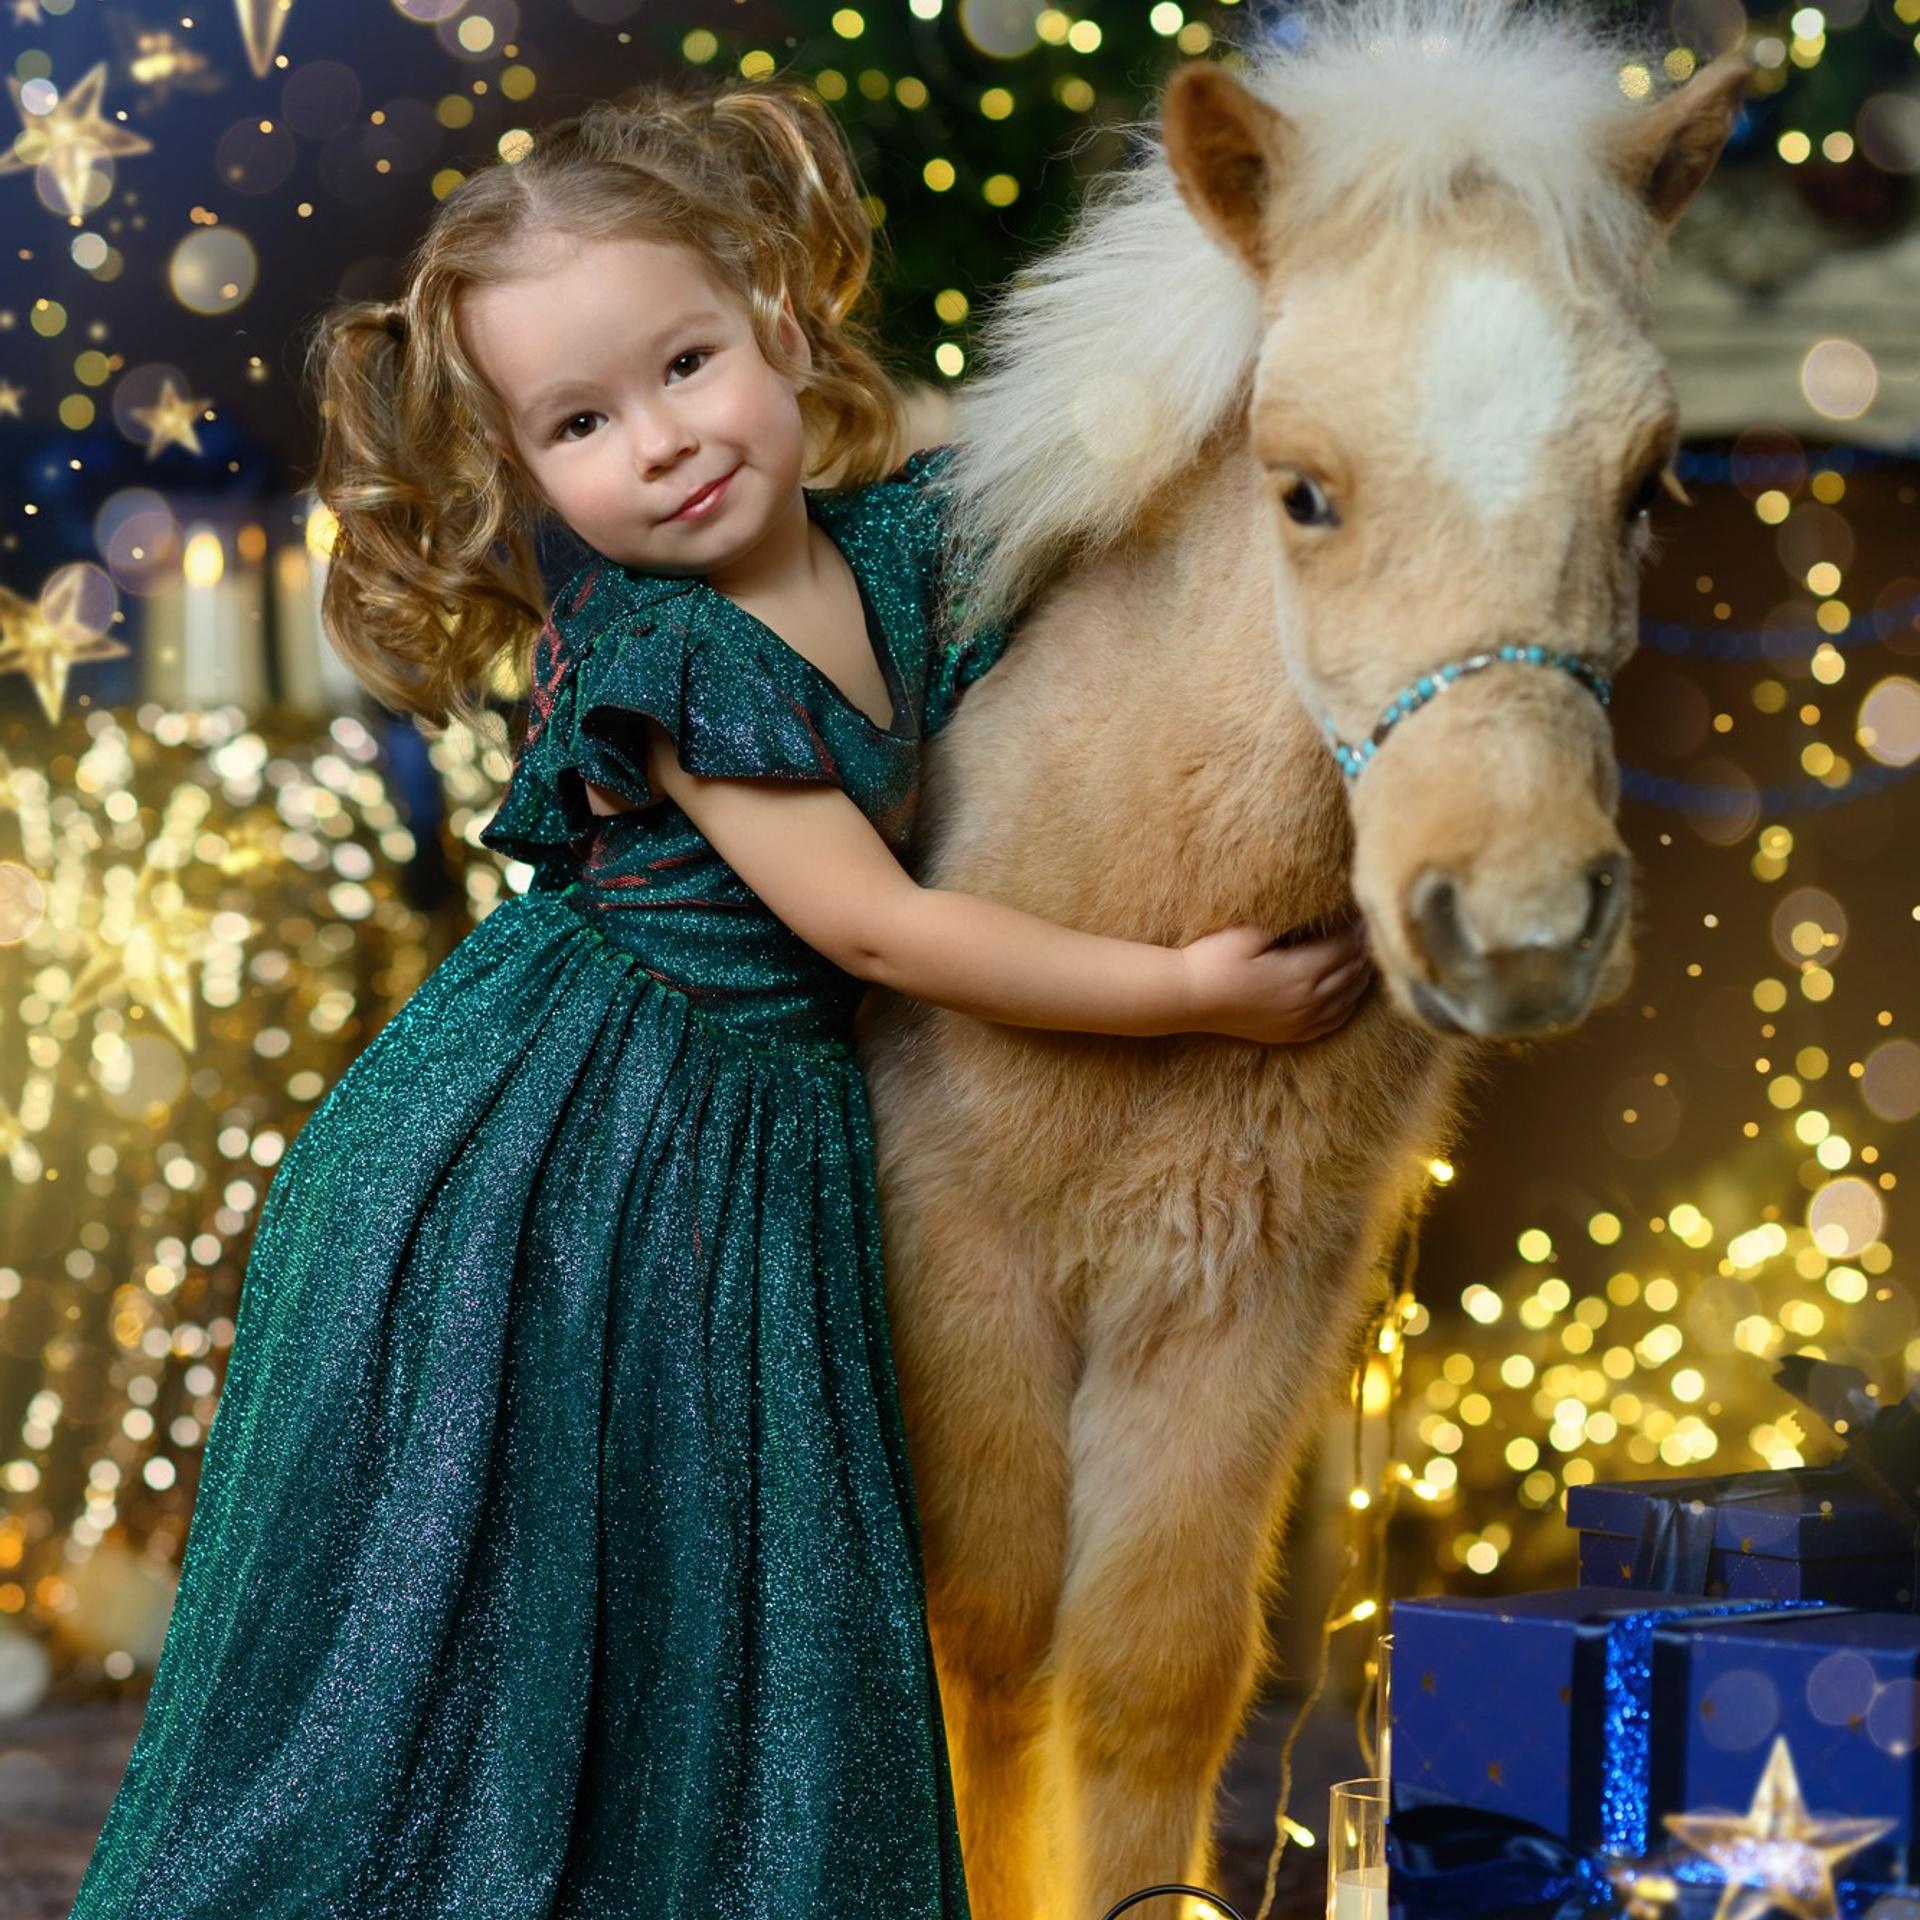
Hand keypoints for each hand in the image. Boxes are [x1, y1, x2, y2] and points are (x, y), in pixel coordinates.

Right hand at [1178, 919, 1371, 1043]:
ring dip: (1361, 975)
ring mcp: (1300, 1022)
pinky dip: (1348, 1004)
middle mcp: (1308, 1002)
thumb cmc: (1213, 959)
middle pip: (1353, 971)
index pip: (1346, 946)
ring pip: (1349, 997)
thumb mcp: (1249, 930)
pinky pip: (1333, 1021)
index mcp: (1301, 973)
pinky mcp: (1289, 1034)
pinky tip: (1349, 991)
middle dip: (1363, 948)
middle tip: (1366, 928)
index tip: (1360, 911)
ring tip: (1363, 954)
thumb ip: (1289, 921)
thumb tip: (1322, 909)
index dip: (1357, 927)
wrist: (1186, 998)